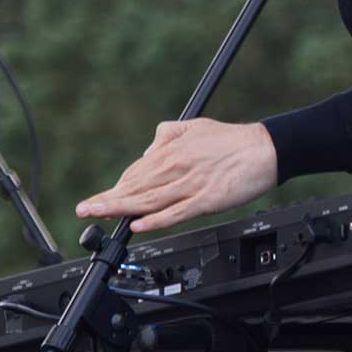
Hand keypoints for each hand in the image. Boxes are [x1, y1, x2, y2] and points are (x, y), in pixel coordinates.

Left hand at [74, 120, 279, 233]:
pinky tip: (138, 224)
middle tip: (84, 210)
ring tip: (97, 215)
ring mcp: (190, 184)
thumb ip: (168, 135)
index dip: (116, 188)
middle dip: (107, 200)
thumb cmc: (234, 140)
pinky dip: (155, 219)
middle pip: (135, 187)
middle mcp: (176, 167)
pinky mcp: (206, 199)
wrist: (267, 149)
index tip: (100, 200)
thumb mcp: (195, 126)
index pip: (136, 173)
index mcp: (172, 151)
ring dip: (119, 209)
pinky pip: (176, 212)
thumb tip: (149, 151)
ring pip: (148, 200)